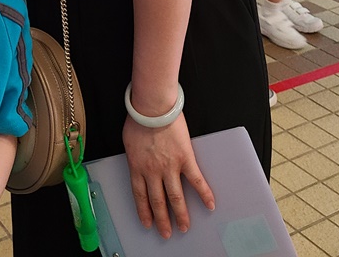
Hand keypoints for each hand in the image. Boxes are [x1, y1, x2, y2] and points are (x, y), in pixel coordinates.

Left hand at [122, 114, 213, 237]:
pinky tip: (210, 205)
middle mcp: (153, 171)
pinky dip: (204, 194)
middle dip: (162, 219)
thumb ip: (134, 155)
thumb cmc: (139, 118)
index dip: (144, 211)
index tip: (148, 223)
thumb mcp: (129, 140)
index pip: (140, 195)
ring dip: (181, 215)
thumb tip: (137, 161)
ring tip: (184, 227)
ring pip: (175, 197)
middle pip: (158, 201)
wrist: (152, 106)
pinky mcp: (185, 158)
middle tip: (166, 233)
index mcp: (137, 166)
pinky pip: (196, 180)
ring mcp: (169, 166)